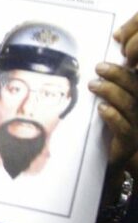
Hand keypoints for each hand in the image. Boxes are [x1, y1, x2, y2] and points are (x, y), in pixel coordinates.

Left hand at [88, 14, 137, 173]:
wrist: (103, 159)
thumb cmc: (101, 128)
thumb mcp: (101, 104)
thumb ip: (101, 89)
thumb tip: (89, 69)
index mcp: (134, 100)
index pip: (135, 80)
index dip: (124, 70)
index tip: (104, 63)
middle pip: (135, 89)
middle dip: (118, 75)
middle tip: (99, 68)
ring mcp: (136, 127)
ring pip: (129, 105)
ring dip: (111, 92)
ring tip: (93, 85)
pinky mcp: (128, 143)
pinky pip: (124, 128)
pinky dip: (113, 115)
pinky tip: (102, 109)